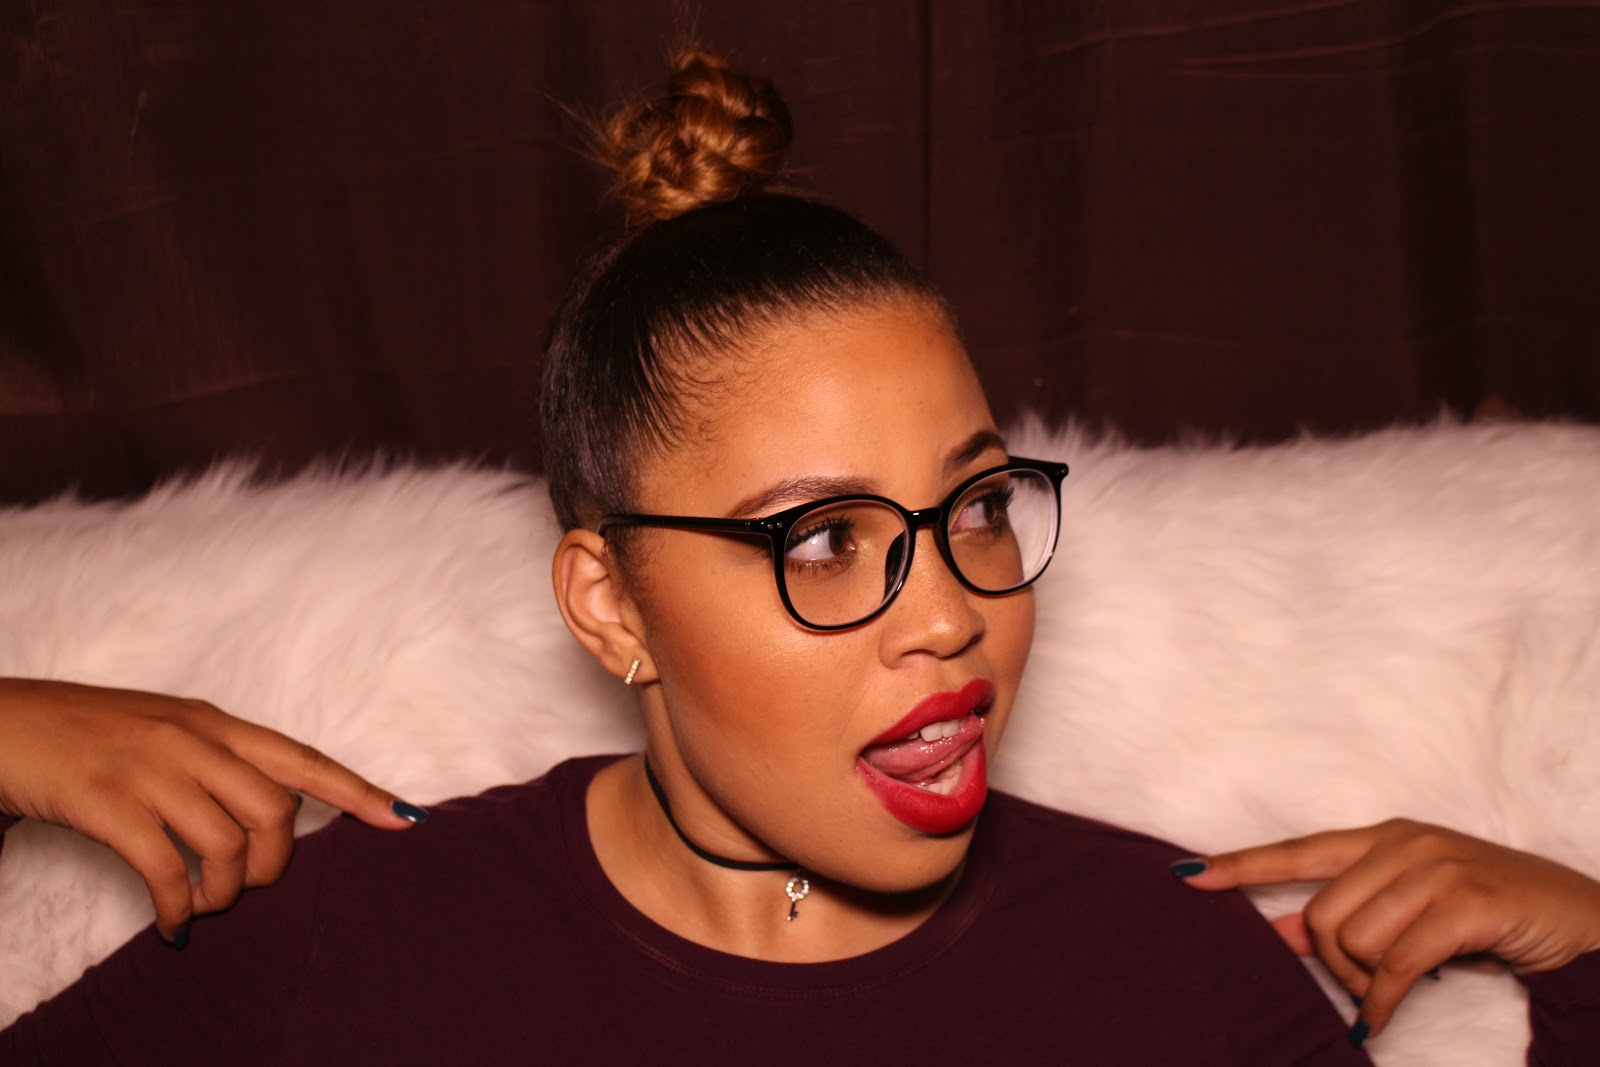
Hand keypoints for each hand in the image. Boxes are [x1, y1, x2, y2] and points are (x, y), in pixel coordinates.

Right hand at [0, 678, 423, 941]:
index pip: (303, 758)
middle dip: (272, 864)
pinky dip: (176, 907)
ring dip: (222, 892)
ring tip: (200, 906)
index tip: (405, 820)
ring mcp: (150, 769)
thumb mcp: (163, 729)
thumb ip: (217, 760)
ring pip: (225, 844)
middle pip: (275, 811)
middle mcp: (191, 739)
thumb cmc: (86, 732)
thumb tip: (269, 814)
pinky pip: (166, 870)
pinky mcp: (107, 803)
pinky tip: (171, 923)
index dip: (358, 792)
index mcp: (213, 721)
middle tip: (245, 888)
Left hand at [1177, 819, 1599, 1037]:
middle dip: (1333, 964)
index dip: (1243, 865)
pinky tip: (1382, 1020)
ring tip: (1390, 993)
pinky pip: (1399, 963)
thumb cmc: (1493, 913)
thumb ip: (1350, 915)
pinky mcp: (1467, 901)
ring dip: (1365, 984)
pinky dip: (1385, 1000)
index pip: (1299, 851)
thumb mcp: (1414, 909)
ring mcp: (1437, 868)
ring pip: (1355, 938)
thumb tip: (1280, 936)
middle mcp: (1404, 843)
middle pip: (1322, 913)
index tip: (1189, 876)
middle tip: (1367, 987)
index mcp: (1385, 836)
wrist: (1583, 922)